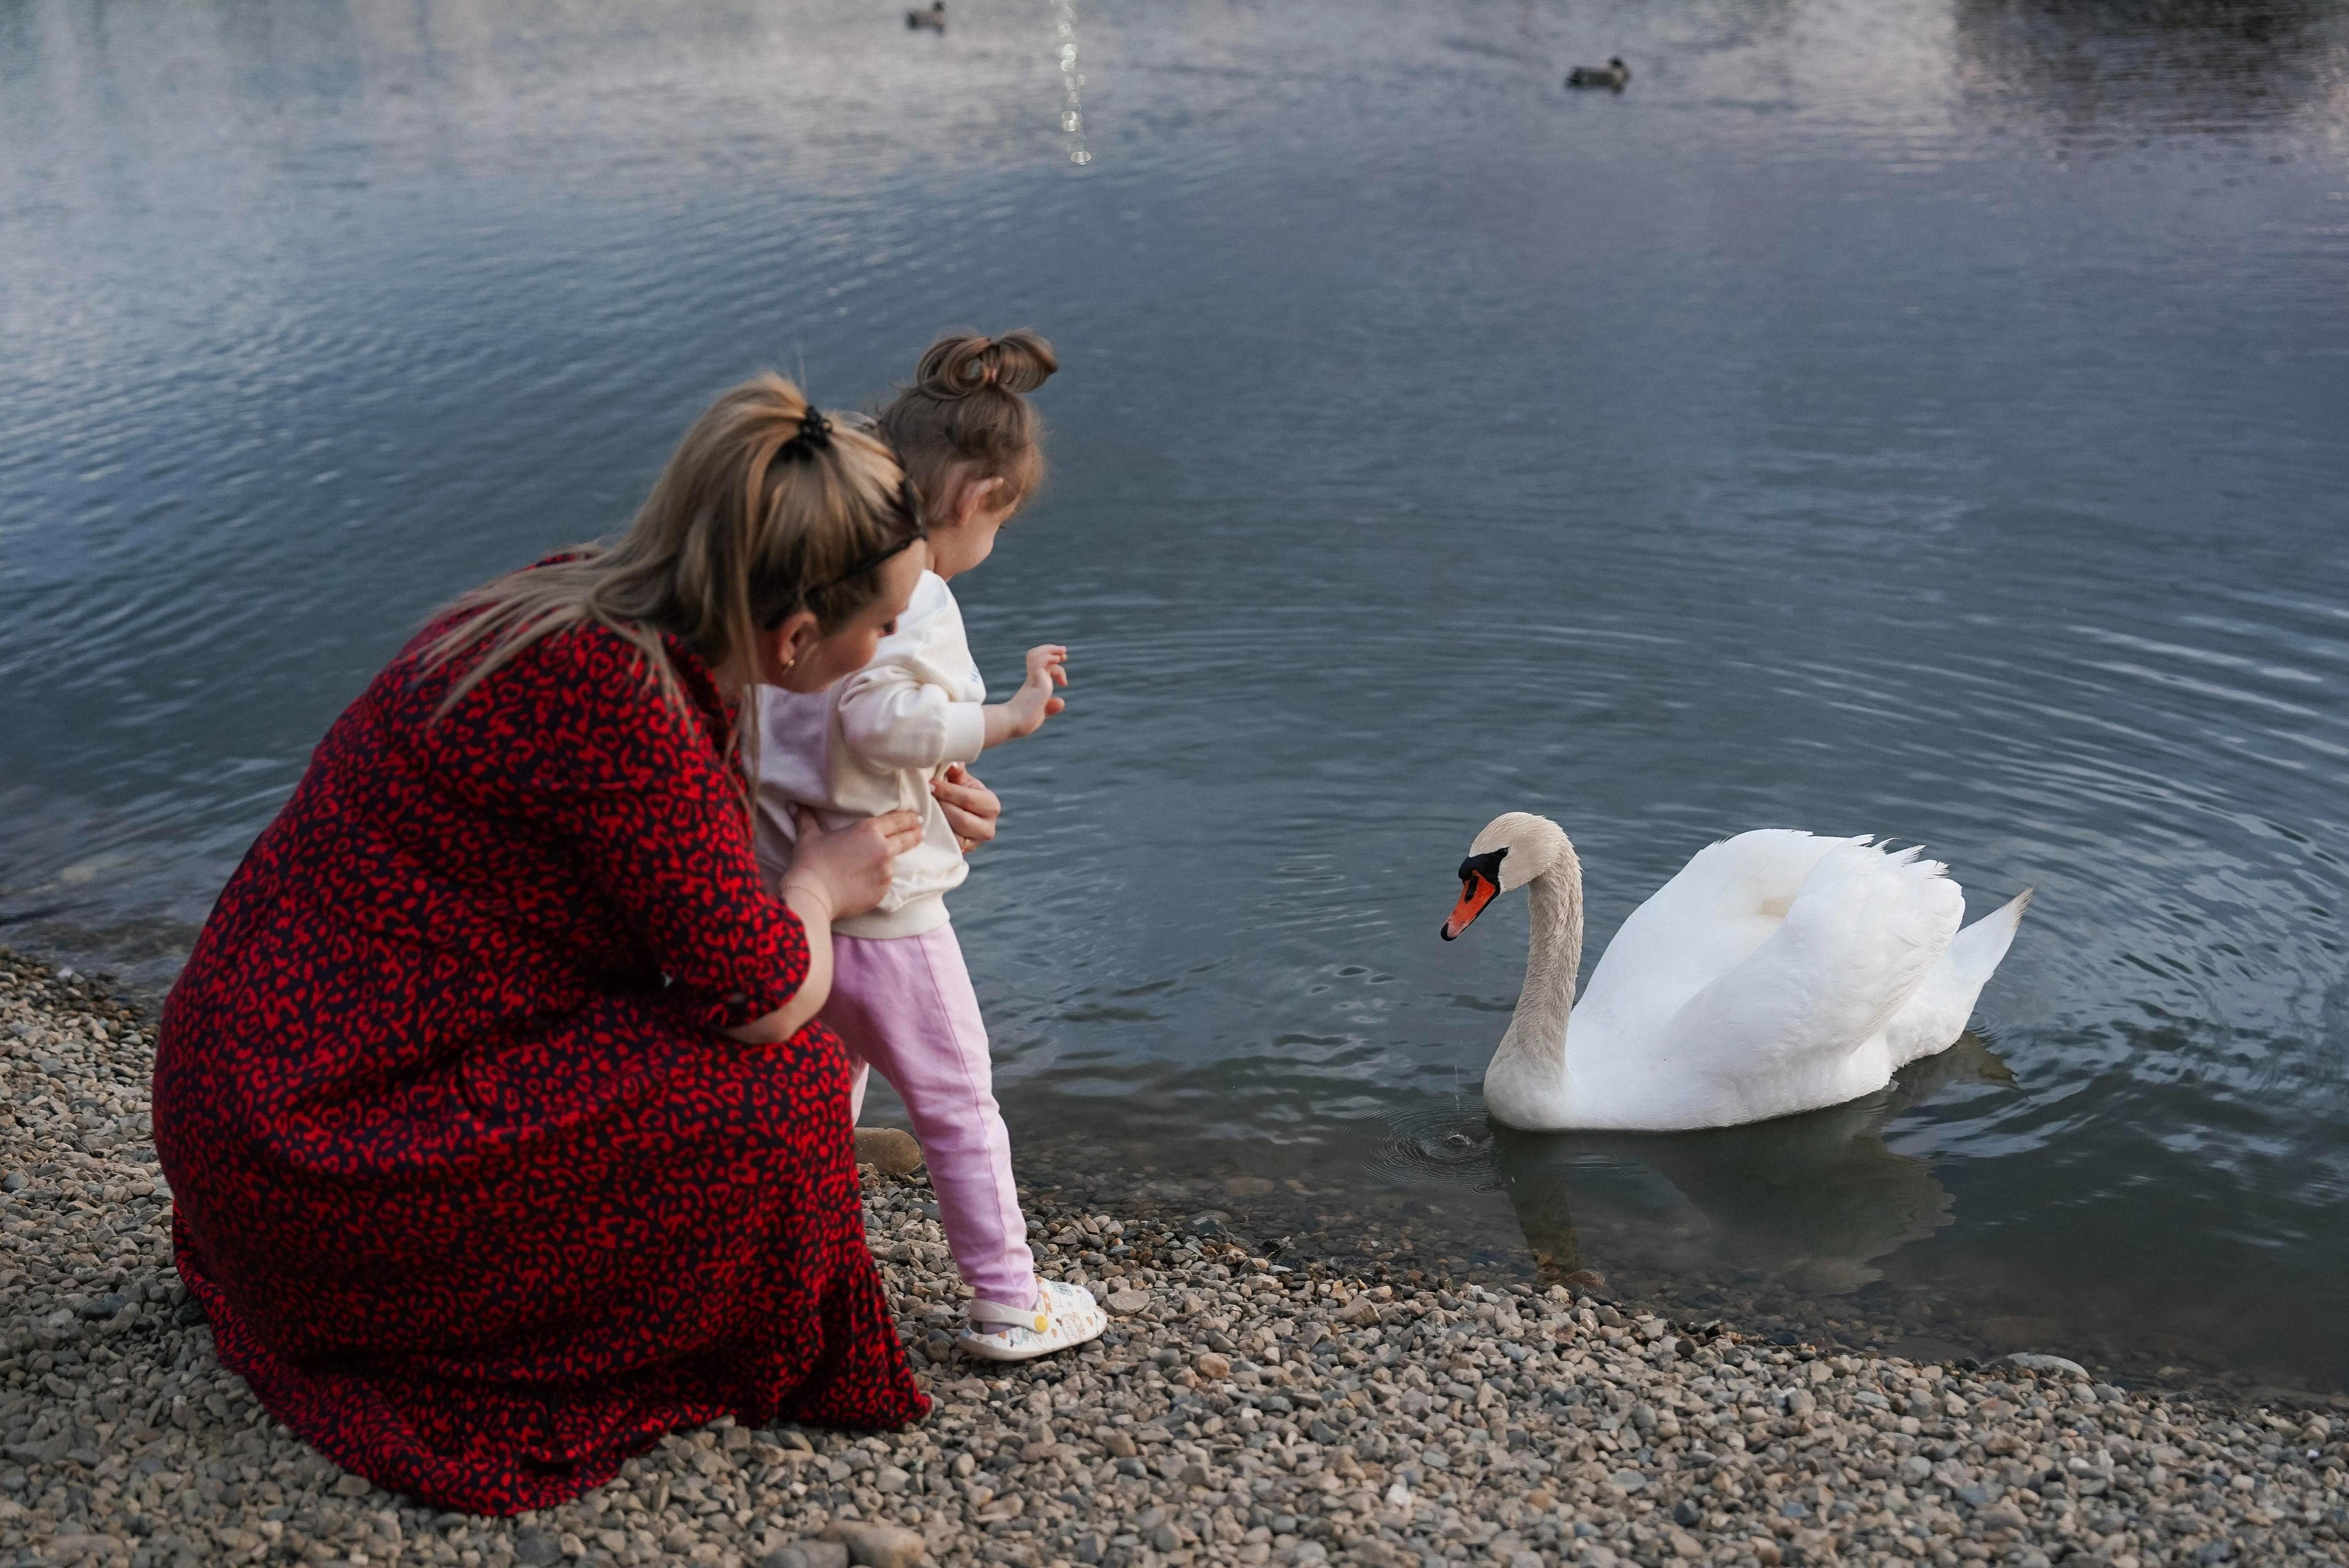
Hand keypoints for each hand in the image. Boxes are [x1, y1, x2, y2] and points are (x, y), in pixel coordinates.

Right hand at [781, 807, 922, 921]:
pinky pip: (884, 882)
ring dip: (890, 860)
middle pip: (907, 839)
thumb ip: (806, 818)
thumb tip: (793, 804)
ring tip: (879, 862)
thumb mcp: (808, 836)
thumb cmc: (810, 861)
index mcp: (869, 830)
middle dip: (915, 833)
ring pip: (893, 862)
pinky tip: (868, 880)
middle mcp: (883, 849)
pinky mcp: (883, 891)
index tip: (917, 817)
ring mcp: (885, 871)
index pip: (898, 820)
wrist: (813, 894)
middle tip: (920, 830)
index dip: (909, 818)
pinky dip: (879, 879)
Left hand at [932, 764, 1001, 854]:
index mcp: (991, 805)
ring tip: (928, 808)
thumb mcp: (962, 782)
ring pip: (954, 833)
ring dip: (938, 819)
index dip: (947, 791)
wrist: (963, 816)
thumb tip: (953, 763)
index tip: (930, 784)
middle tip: (927, 797)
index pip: (968, 798)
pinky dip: (936, 833)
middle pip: (961, 818)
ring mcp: (976, 843)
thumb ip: (957, 772)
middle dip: (942, 806)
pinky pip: (947, 844)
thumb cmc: (961, 795)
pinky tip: (928, 822)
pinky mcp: (963, 852)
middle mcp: (989, 827)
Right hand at [986, 644, 1067, 746]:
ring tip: (1063, 654)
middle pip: (1036, 655)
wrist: (1012, 723)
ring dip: (1052, 650)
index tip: (1060, 662)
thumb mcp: (1041, 713)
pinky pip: (1041, 661)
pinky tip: (1058, 661)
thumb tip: (1061, 701)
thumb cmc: (1023, 722)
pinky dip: (1050, 657)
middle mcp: (1031, 680)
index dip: (1050, 660)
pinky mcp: (1035, 679)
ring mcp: (1033, 679)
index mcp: (1032, 685)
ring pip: (1038, 655)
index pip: (1039, 666)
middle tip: (1063, 652)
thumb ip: (1050, 707)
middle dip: (1050, 650)